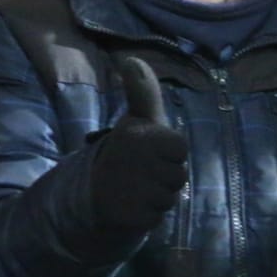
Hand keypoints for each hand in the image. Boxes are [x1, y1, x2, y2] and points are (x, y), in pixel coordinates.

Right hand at [90, 58, 187, 235]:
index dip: (171, 153)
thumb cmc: (128, 153)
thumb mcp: (139, 120)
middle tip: (143, 173)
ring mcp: (129, 190)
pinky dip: (148, 215)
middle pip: (179, 175)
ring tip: (138, 189)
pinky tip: (134, 206)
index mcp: (137, 134)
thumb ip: (143, 92)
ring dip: (158, 197)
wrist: (96, 192)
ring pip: (169, 198)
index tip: (153, 151)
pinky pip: (156, 218)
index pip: (180, 148)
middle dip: (166, 177)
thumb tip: (132, 58)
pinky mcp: (127, 216)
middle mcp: (132, 160)